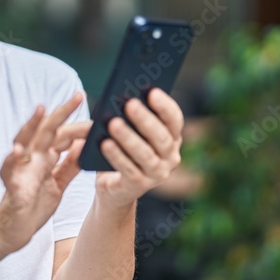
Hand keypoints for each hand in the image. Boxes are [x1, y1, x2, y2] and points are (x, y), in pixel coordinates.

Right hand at [0, 93, 90, 255]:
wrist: (15, 231)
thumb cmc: (34, 204)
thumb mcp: (58, 182)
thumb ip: (70, 164)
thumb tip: (85, 145)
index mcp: (44, 157)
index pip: (62, 135)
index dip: (79, 125)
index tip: (97, 115)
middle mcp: (31, 159)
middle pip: (46, 131)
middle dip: (62, 113)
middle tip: (78, 96)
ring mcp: (20, 171)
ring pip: (24, 142)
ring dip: (31, 125)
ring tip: (40, 110)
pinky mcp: (12, 187)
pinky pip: (9, 172)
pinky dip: (11, 160)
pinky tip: (17, 151)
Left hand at [96, 88, 183, 208]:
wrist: (115, 187)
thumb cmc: (124, 150)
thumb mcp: (131, 133)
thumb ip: (131, 118)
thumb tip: (122, 97)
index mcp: (172, 139)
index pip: (175, 120)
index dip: (165, 106)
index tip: (151, 91)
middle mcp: (170, 157)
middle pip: (160, 137)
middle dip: (144, 119)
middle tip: (129, 103)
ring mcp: (157, 174)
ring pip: (145, 154)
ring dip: (128, 137)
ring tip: (113, 123)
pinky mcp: (139, 186)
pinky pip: (128, 169)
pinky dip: (116, 155)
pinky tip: (105, 143)